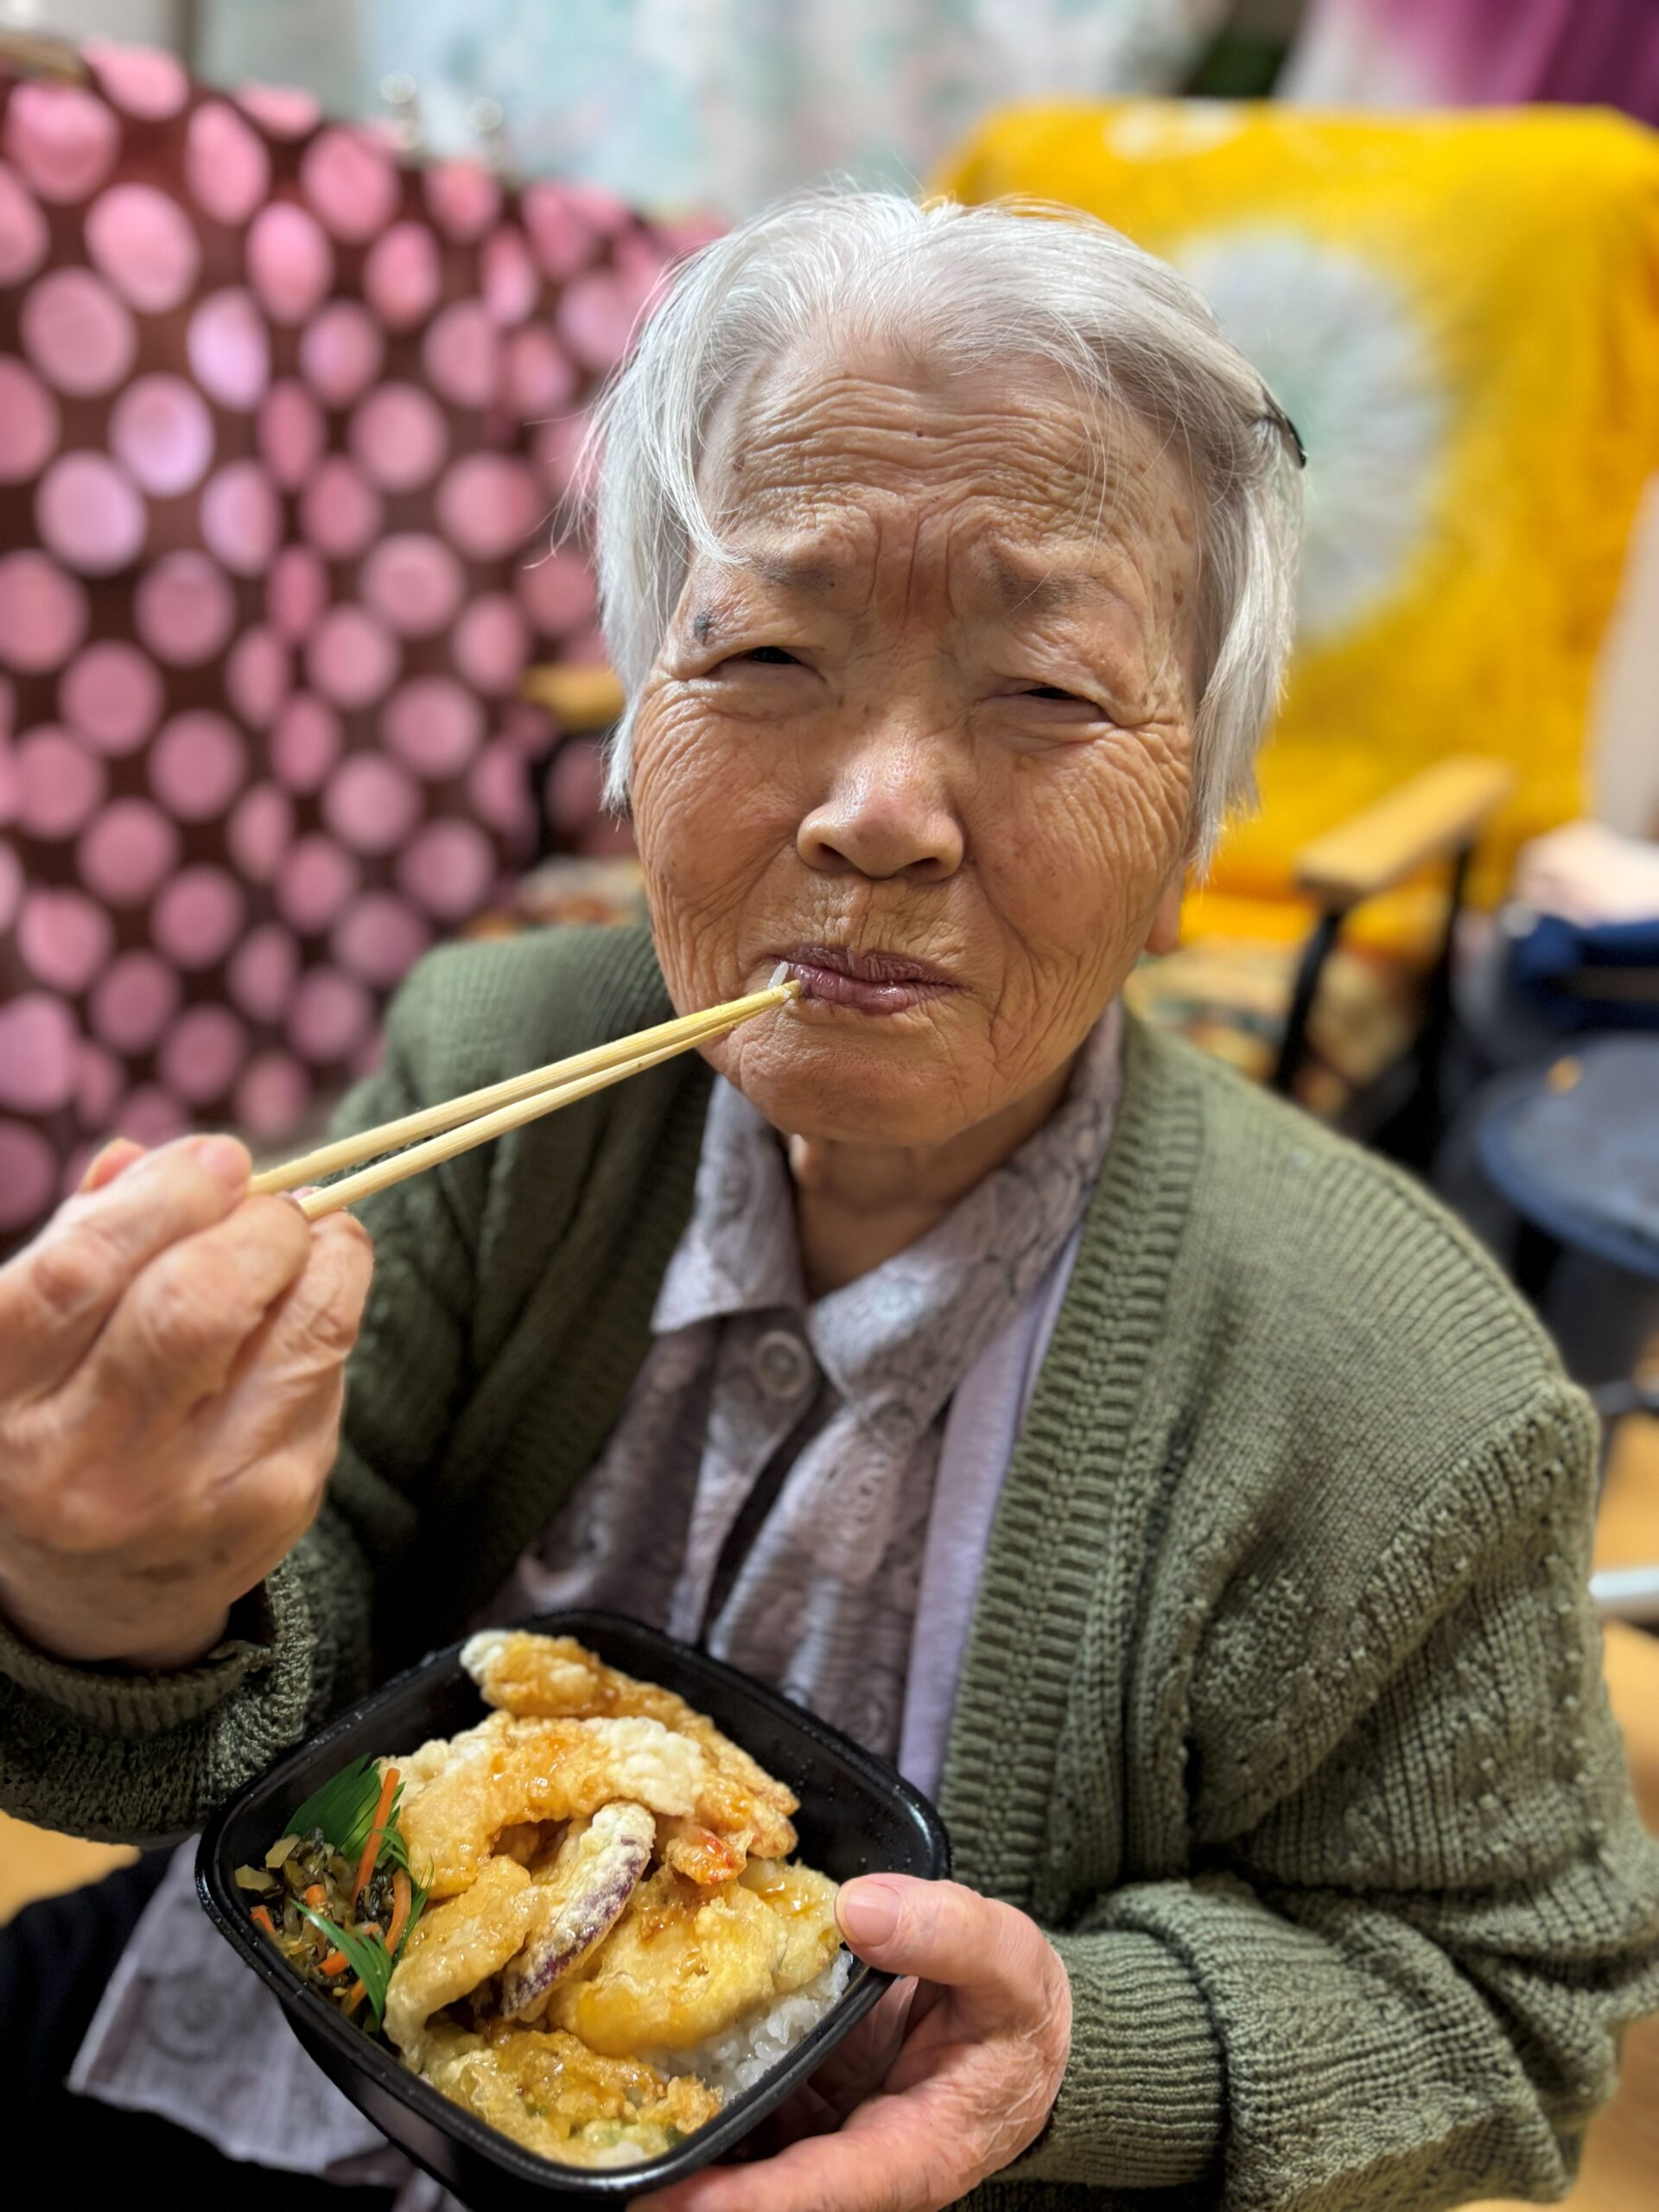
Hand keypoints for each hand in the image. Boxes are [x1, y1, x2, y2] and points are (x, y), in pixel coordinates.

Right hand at [0, 1134, 372, 1669]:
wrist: (95, 1589)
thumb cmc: (65, 1410)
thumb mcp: (40, 1330)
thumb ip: (93, 1232)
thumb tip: (179, 1158)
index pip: (82, 1271)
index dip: (167, 1195)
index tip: (219, 1158)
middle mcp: (76, 1458)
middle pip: (195, 1303)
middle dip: (259, 1226)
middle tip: (274, 1205)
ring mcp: (178, 1495)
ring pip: (296, 1335)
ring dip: (325, 1258)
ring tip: (311, 1240)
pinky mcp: (268, 1510)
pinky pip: (327, 1378)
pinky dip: (335, 1319)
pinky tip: (307, 1315)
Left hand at [634, 1876, 1071, 2211]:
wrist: (1019, 2028)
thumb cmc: (1017, 2011)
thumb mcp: (1010, 1963)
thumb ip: (948, 1933)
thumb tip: (859, 1907)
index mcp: (913, 2154)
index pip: (820, 2190)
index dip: (747, 2203)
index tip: (672, 2205)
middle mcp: (851, 2163)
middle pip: (759, 2193)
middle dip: (685, 2196)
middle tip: (605, 2176)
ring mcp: (815, 2140)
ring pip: (736, 2162)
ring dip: (671, 2153)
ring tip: (592, 2133)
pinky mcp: (794, 2110)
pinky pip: (733, 2117)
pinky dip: (682, 2105)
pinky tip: (627, 2080)